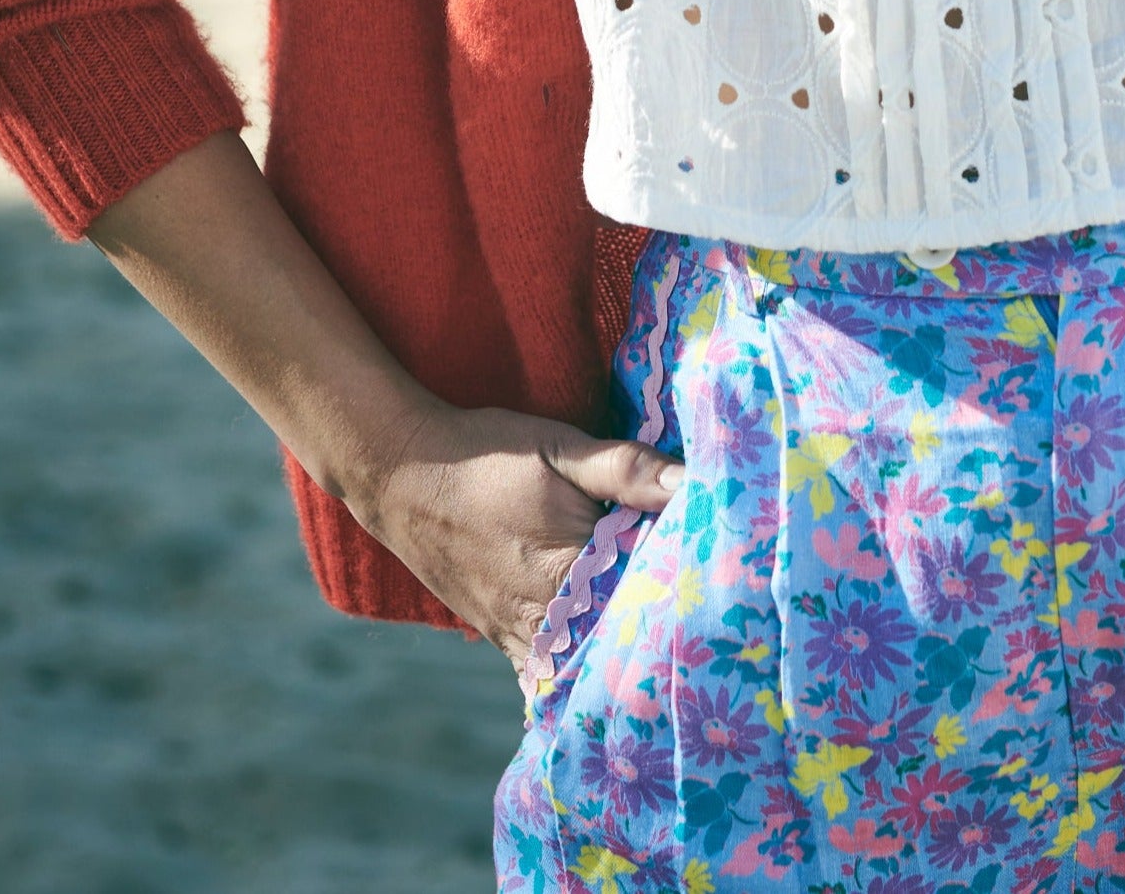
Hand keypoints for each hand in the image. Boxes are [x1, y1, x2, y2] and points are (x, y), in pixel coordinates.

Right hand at [346, 397, 682, 680]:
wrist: (404, 475)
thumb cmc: (488, 455)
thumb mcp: (559, 449)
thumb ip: (626, 471)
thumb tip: (692, 482)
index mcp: (568, 572)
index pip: (647, 600)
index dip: (686, 592)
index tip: (721, 585)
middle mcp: (545, 618)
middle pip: (621, 642)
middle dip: (661, 630)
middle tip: (706, 620)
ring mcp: (520, 636)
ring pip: (586, 666)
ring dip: (622, 654)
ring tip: (666, 644)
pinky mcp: (502, 639)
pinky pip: (548, 675)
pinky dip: (578, 671)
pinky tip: (606, 666)